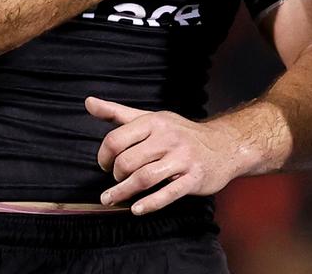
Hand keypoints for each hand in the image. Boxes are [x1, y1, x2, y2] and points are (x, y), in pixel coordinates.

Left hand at [87, 96, 243, 215]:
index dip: (104, 156)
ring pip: (144, 178)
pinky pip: (168, 194)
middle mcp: (167, 138)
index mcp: (153, 122)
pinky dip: (149, 204)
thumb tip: (88, 102)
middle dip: (115, 176)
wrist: (223, 146)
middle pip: (128, 161)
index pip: (117, 139)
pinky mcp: (193, 178)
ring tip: (111, 199)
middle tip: (115, 182)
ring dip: (123, 193)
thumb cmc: (180, 133)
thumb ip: (117, 113)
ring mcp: (182, 159)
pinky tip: (136, 209)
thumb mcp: (150, 118)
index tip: (104, 165)